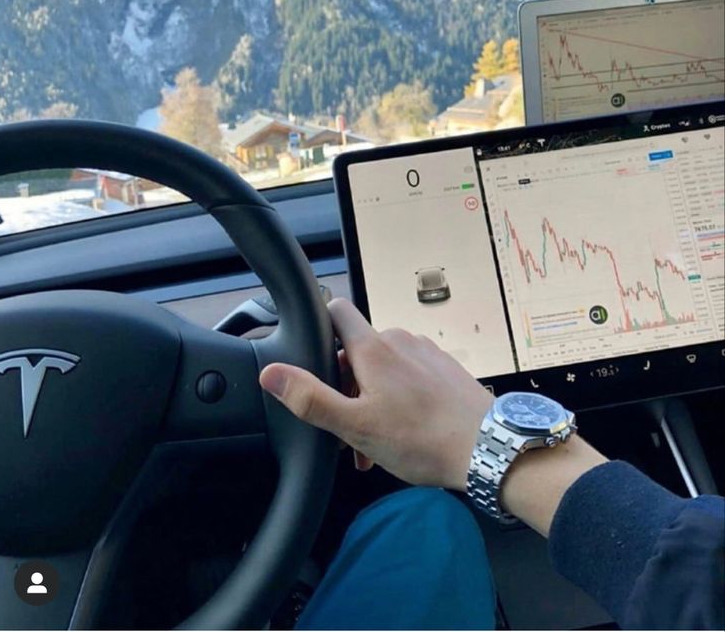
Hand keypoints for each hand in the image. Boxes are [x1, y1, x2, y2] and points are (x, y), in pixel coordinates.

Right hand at [259, 298, 492, 490]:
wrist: (489, 448)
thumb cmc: (422, 439)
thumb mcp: (355, 426)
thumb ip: (310, 398)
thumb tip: (272, 374)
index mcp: (373, 349)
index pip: (336, 311)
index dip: (319, 327)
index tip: (313, 357)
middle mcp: (400, 341)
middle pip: (357, 351)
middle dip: (346, 387)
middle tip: (346, 431)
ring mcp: (426, 353)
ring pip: (384, 368)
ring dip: (372, 398)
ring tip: (377, 444)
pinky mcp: (445, 369)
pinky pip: (410, 376)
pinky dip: (399, 399)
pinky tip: (404, 434)